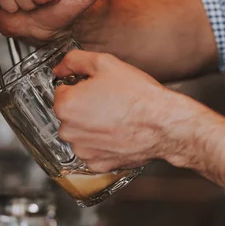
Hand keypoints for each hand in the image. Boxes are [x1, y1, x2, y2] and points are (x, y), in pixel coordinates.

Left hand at [53, 50, 210, 172]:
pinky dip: (102, 144)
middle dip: (84, 107)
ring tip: (115, 117)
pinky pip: (92, 150)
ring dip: (91, 126)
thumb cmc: (138, 96)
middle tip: (109, 101)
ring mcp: (82, 150)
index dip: (80, 86)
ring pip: (80, 133)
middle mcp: (69, 131)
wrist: (164, 124)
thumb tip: (60, 68)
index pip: (62, 91)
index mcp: (66, 105)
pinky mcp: (97, 164)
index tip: (96, 88)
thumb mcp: (105, 63)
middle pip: (70, 113)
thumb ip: (74, 61)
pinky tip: (118, 133)